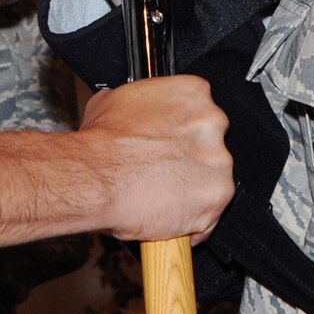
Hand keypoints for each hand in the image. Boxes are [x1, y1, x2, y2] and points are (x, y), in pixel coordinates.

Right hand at [80, 75, 230, 240]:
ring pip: (212, 179)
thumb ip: (141, 104)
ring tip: (161, 194)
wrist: (95, 178)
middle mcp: (211, 122)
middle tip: (163, 169)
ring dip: (191, 189)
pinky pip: (209, 213)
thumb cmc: (102, 145)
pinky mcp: (217, 195)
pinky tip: (166, 214)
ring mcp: (218, 160)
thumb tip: (136, 112)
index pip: (200, 110)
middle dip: (190, 159)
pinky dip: (191, 220)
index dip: (182, 132)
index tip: (171, 142)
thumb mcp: (112, 102)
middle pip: (210, 144)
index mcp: (192, 93)